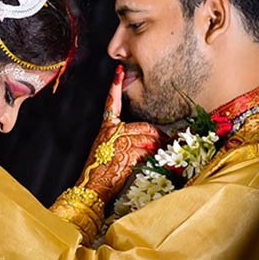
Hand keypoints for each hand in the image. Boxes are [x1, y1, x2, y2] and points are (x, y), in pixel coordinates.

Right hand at [80, 65, 164, 202]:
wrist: (92, 188)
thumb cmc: (101, 172)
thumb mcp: (110, 151)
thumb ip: (128, 141)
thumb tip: (153, 141)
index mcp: (106, 128)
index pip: (111, 104)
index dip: (115, 87)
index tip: (118, 71)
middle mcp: (113, 132)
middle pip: (145, 127)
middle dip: (157, 137)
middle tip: (167, 144)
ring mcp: (120, 142)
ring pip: (149, 139)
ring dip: (157, 149)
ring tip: (160, 156)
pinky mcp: (127, 153)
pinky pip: (147, 152)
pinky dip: (152, 158)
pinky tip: (148, 164)